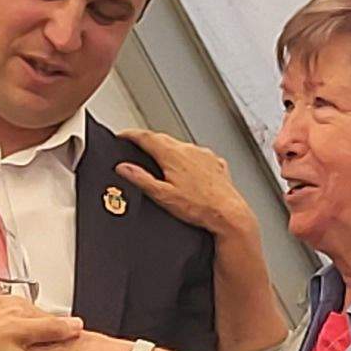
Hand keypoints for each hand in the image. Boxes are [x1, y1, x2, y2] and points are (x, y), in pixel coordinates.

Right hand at [120, 130, 256, 241]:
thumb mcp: (163, 196)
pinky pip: (197, 156)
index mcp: (173, 155)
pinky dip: (187, 159)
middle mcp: (189, 150)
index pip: (146, 137)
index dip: (131, 135)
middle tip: (137, 147)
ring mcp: (204, 155)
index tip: (122, 136)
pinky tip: (186, 172)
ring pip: (181, 146)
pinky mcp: (215, 163)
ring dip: (169, 149)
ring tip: (160, 160)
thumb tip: (123, 168)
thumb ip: (140, 179)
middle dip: (148, 141)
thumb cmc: (199, 207)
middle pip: (163, 138)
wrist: (229, 214)